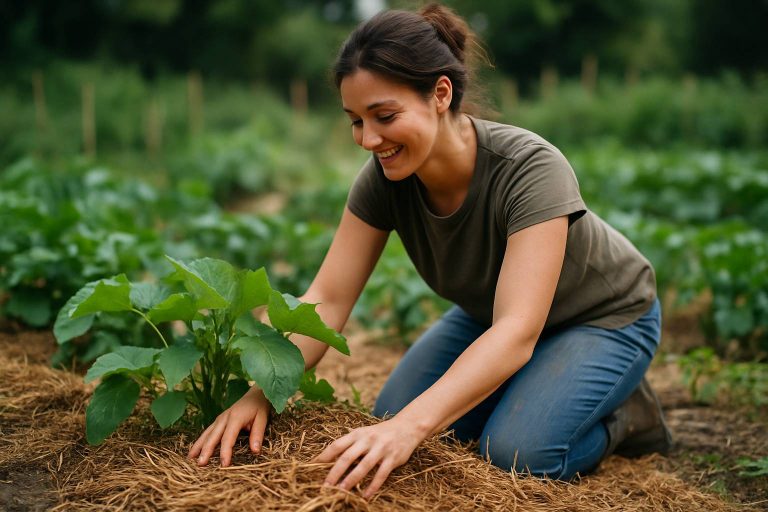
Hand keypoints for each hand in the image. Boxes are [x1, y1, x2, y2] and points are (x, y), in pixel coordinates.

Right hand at [188, 386, 269, 466]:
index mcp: (235, 418)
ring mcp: (219, 419)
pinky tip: (194, 451)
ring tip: (190, 459)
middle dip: (205, 451)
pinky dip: (200, 442)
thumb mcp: (262, 419)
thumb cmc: (259, 407)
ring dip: (198, 446)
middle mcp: (224, 418)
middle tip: (200, 465)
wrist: (255, 394)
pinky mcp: (218, 421)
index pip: (228, 438)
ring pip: (206, 434)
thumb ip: (257, 434)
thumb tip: (255, 451)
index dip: (225, 452)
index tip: (224, 465)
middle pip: (212, 436)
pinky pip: (207, 432)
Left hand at [312, 417, 426, 498]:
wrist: (407, 427)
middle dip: (335, 472)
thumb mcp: (363, 434)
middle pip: (347, 457)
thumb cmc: (380, 433)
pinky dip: (373, 486)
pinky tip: (365, 495)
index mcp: (357, 434)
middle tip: (325, 486)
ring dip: (352, 479)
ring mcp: (381, 449)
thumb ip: (349, 445)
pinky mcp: (393, 458)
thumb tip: (329, 462)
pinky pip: (381, 474)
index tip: (313, 468)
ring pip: (364, 466)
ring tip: (342, 491)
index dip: (324, 457)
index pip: (337, 445)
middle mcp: (368, 440)